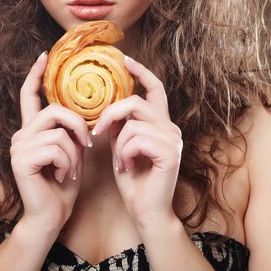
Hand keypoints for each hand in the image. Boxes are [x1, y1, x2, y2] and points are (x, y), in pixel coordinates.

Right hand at [10, 52, 91, 235]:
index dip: (36, 74)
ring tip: (71, 169)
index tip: (45, 55)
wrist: (52, 214)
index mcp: (33, 129)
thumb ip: (72, 129)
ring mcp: (19, 146)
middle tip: (86, 146)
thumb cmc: (65, 182)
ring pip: (59, 131)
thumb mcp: (73, 150)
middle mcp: (21, 134)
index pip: (31, 95)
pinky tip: (63, 176)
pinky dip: (68, 162)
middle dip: (78, 126)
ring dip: (74, 152)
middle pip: (55, 110)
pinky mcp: (21, 160)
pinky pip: (56, 147)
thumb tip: (86, 108)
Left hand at [92, 56, 182, 228]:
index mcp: (161, 124)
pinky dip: (125, 153)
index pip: (155, 89)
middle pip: (137, 102)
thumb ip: (120, 127)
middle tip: (98, 133)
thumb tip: (107, 109)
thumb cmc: (134, 182)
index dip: (141, 72)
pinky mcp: (170, 152)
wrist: (147, 212)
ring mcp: (173, 139)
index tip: (125, 59)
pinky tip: (127, 168)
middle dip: (111, 114)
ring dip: (118, 143)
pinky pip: (136, 139)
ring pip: (133, 122)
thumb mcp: (122, 148)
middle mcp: (170, 127)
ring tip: (121, 162)